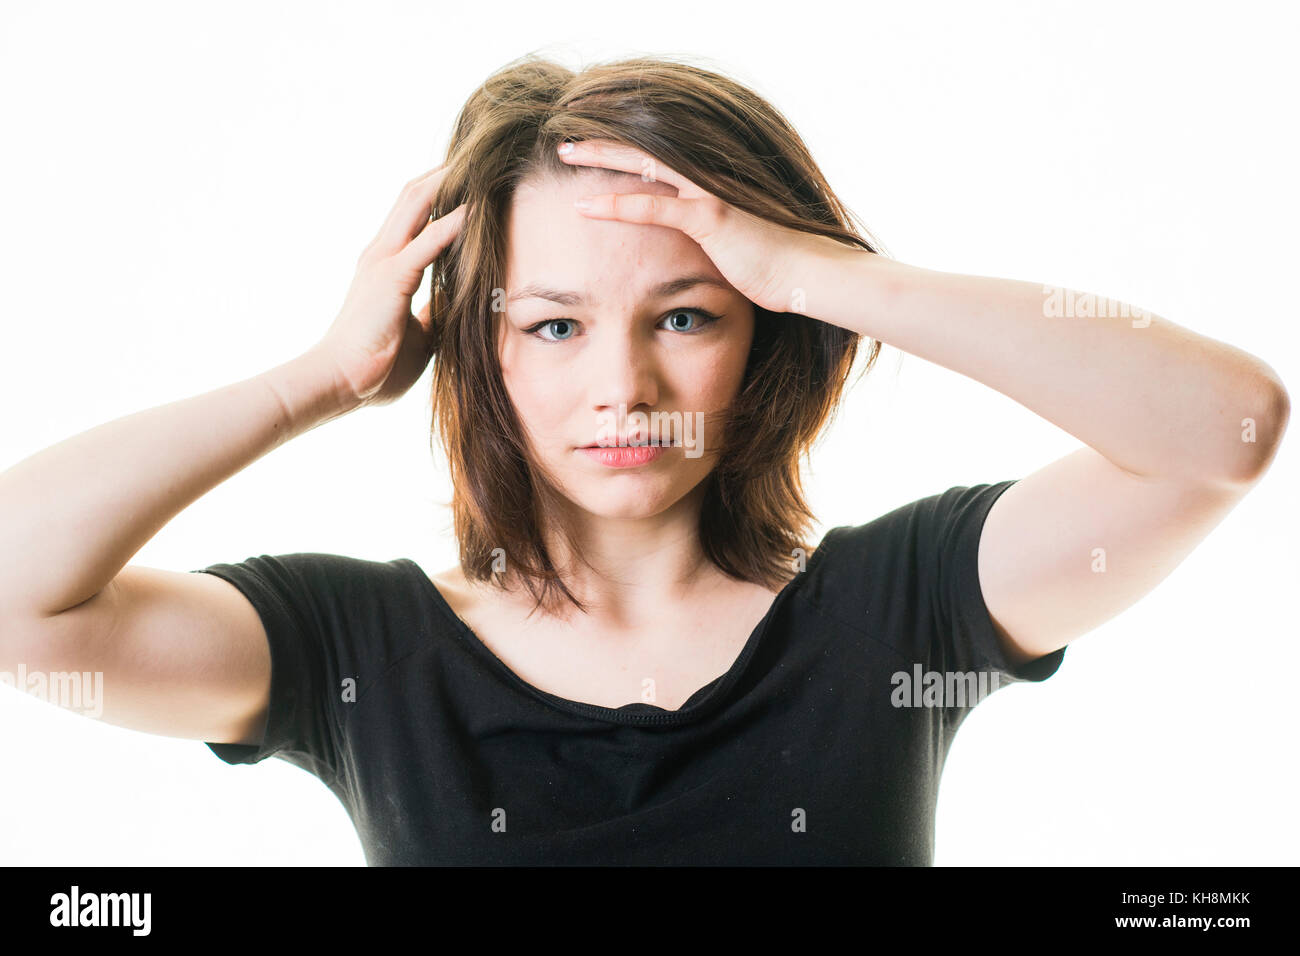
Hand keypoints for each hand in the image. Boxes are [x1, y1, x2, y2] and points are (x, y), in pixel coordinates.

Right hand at [315, 164, 467, 408]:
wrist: (338, 383)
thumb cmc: (373, 368)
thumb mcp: (416, 335)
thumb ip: (432, 314)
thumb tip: (454, 307)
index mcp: (384, 266)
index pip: (412, 216)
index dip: (438, 194)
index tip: (468, 180)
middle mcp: (381, 254)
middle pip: (413, 197)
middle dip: (444, 173)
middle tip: (477, 155)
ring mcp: (383, 262)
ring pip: (417, 205)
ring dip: (448, 183)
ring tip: (479, 164)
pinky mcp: (391, 278)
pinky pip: (428, 241)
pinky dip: (454, 222)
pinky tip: (477, 208)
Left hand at [557, 138, 854, 315]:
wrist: (810, 273)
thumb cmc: (776, 266)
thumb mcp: (736, 248)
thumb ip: (710, 241)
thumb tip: (698, 254)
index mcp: (712, 184)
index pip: (659, 159)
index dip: (624, 152)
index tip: (593, 151)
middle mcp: (709, 180)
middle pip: (645, 149)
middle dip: (602, 143)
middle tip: (565, 140)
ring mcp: (710, 194)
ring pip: (644, 164)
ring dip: (601, 157)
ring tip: (565, 152)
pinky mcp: (711, 217)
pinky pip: (654, 208)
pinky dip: (617, 205)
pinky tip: (587, 206)